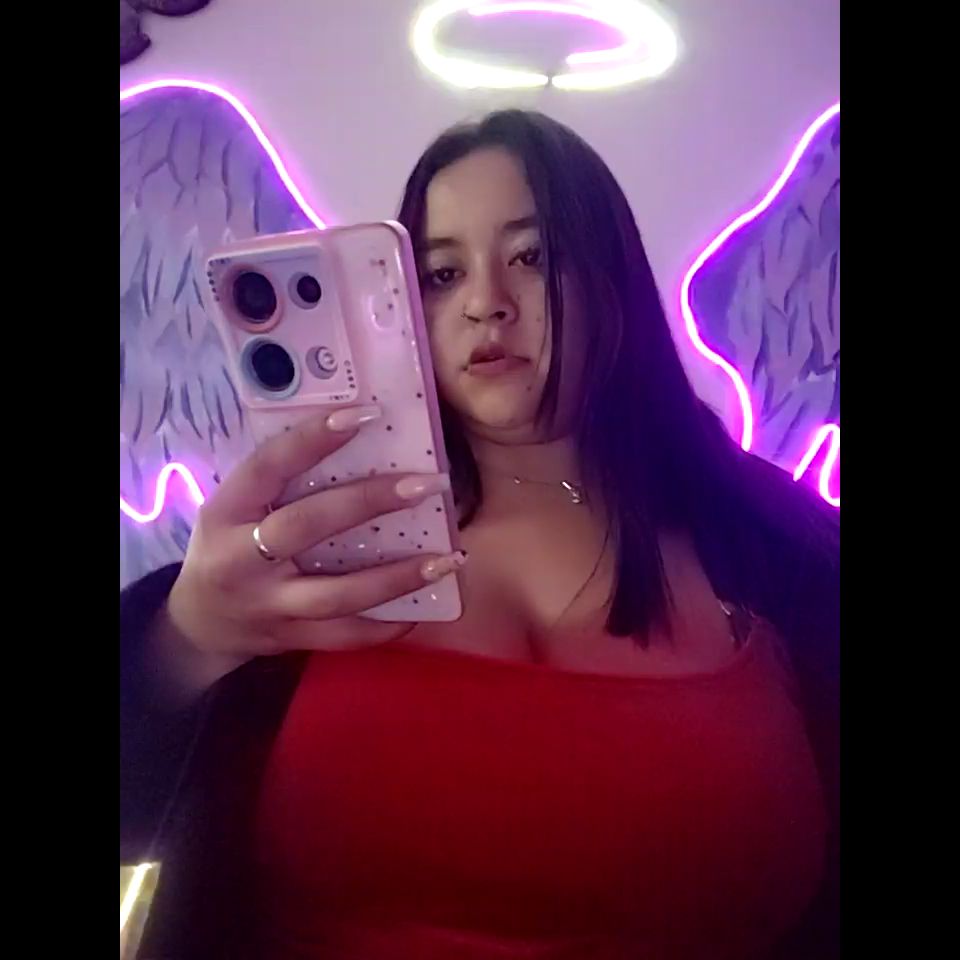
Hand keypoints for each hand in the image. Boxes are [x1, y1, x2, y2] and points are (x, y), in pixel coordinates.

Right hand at [158, 405, 463, 690]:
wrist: (200, 623)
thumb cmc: (228, 546)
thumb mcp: (233, 507)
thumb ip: (277, 482)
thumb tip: (357, 436)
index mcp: (226, 511)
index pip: (269, 466)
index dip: (313, 438)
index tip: (366, 415)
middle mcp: (242, 559)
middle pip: (308, 524)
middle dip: (370, 502)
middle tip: (427, 484)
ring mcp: (268, 605)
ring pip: (337, 595)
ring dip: (397, 578)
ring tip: (448, 559)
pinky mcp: (292, 638)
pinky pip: (345, 636)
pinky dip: (386, 626)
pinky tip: (423, 607)